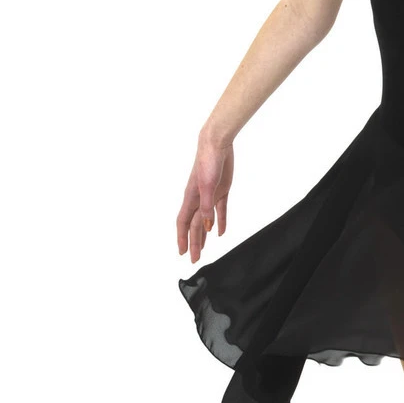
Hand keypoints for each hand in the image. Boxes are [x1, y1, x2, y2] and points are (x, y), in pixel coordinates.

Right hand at [176, 135, 234, 264]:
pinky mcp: (221, 190)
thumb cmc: (208, 161)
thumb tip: (207, 226)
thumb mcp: (207, 185)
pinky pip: (219, 210)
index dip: (182, 238)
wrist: (217, 144)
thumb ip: (206, 206)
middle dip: (194, 242)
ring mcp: (209, 195)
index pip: (184, 223)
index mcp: (191, 198)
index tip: (182, 252)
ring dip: (204, 235)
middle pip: (195, 225)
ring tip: (203, 249)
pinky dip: (220, 221)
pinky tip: (220, 232)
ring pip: (205, 220)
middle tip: (194, 258)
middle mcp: (198, 199)